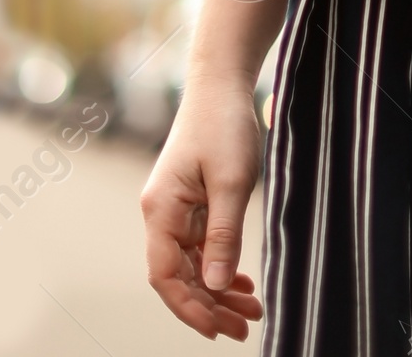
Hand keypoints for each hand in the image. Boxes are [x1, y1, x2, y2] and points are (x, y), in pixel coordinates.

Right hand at [141, 78, 265, 339]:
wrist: (222, 82)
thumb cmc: (224, 125)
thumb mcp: (232, 182)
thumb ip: (223, 235)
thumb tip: (216, 286)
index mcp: (161, 210)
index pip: (166, 276)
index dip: (189, 308)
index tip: (218, 330)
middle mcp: (162, 213)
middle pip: (180, 275)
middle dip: (210, 306)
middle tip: (245, 327)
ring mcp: (176, 208)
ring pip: (193, 264)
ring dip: (218, 289)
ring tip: (250, 310)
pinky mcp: (192, 201)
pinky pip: (201, 246)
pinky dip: (220, 265)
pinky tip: (240, 281)